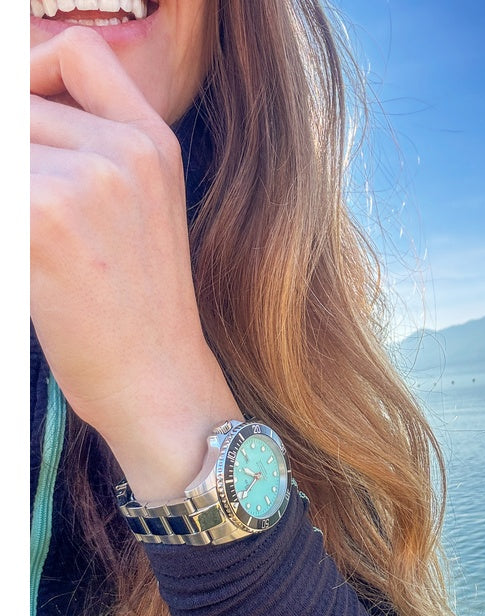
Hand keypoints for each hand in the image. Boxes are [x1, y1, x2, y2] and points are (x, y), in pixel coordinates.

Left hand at [30, 28, 241, 501]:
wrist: (159, 384)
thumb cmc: (141, 313)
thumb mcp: (143, 216)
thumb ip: (94, 154)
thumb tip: (24, 124)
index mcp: (154, 144)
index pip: (77, 52)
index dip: (33, 71)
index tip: (25, 127)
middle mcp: (126, 152)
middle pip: (16, 100)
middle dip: (14, 158)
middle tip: (31, 215)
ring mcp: (88, 183)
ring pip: (4, 145)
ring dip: (10, 191)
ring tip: (33, 243)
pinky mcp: (43, 222)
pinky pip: (0, 188)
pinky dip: (6, 229)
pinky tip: (26, 268)